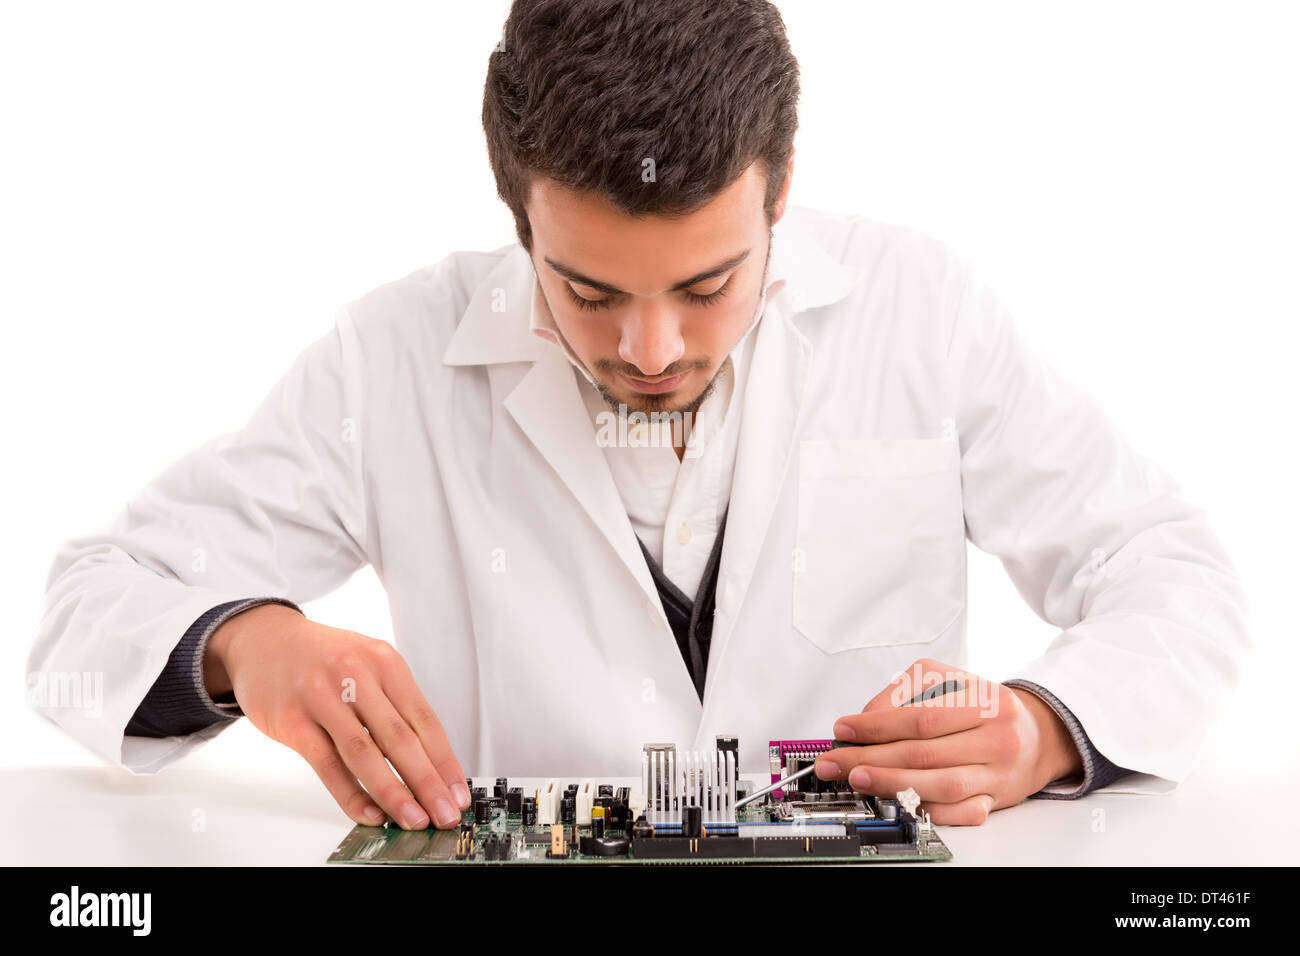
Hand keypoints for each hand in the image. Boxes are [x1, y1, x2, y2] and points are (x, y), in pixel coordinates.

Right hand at [204, 603, 470, 829]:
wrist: (265, 639)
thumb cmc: (323, 659)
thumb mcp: (367, 665)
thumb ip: (394, 706)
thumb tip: (426, 763)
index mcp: (385, 662)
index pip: (425, 720)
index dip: (445, 762)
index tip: (459, 793)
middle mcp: (357, 675)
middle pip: (401, 738)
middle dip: (428, 783)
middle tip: (446, 815)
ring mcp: (323, 697)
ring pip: (366, 754)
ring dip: (394, 793)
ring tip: (414, 820)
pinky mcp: (293, 720)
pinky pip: (328, 764)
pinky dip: (352, 794)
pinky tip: (370, 813)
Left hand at [812, 658, 1081, 824]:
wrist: (1037, 735)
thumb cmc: (986, 706)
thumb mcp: (950, 680)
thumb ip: (907, 692)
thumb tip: (866, 718)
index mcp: (987, 702)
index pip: (922, 718)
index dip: (877, 726)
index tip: (844, 729)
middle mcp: (996, 739)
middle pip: (924, 754)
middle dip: (871, 758)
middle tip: (837, 761)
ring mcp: (998, 775)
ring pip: (940, 787)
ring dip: (891, 785)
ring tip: (857, 779)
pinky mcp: (996, 802)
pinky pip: (959, 813)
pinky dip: (925, 809)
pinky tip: (896, 802)